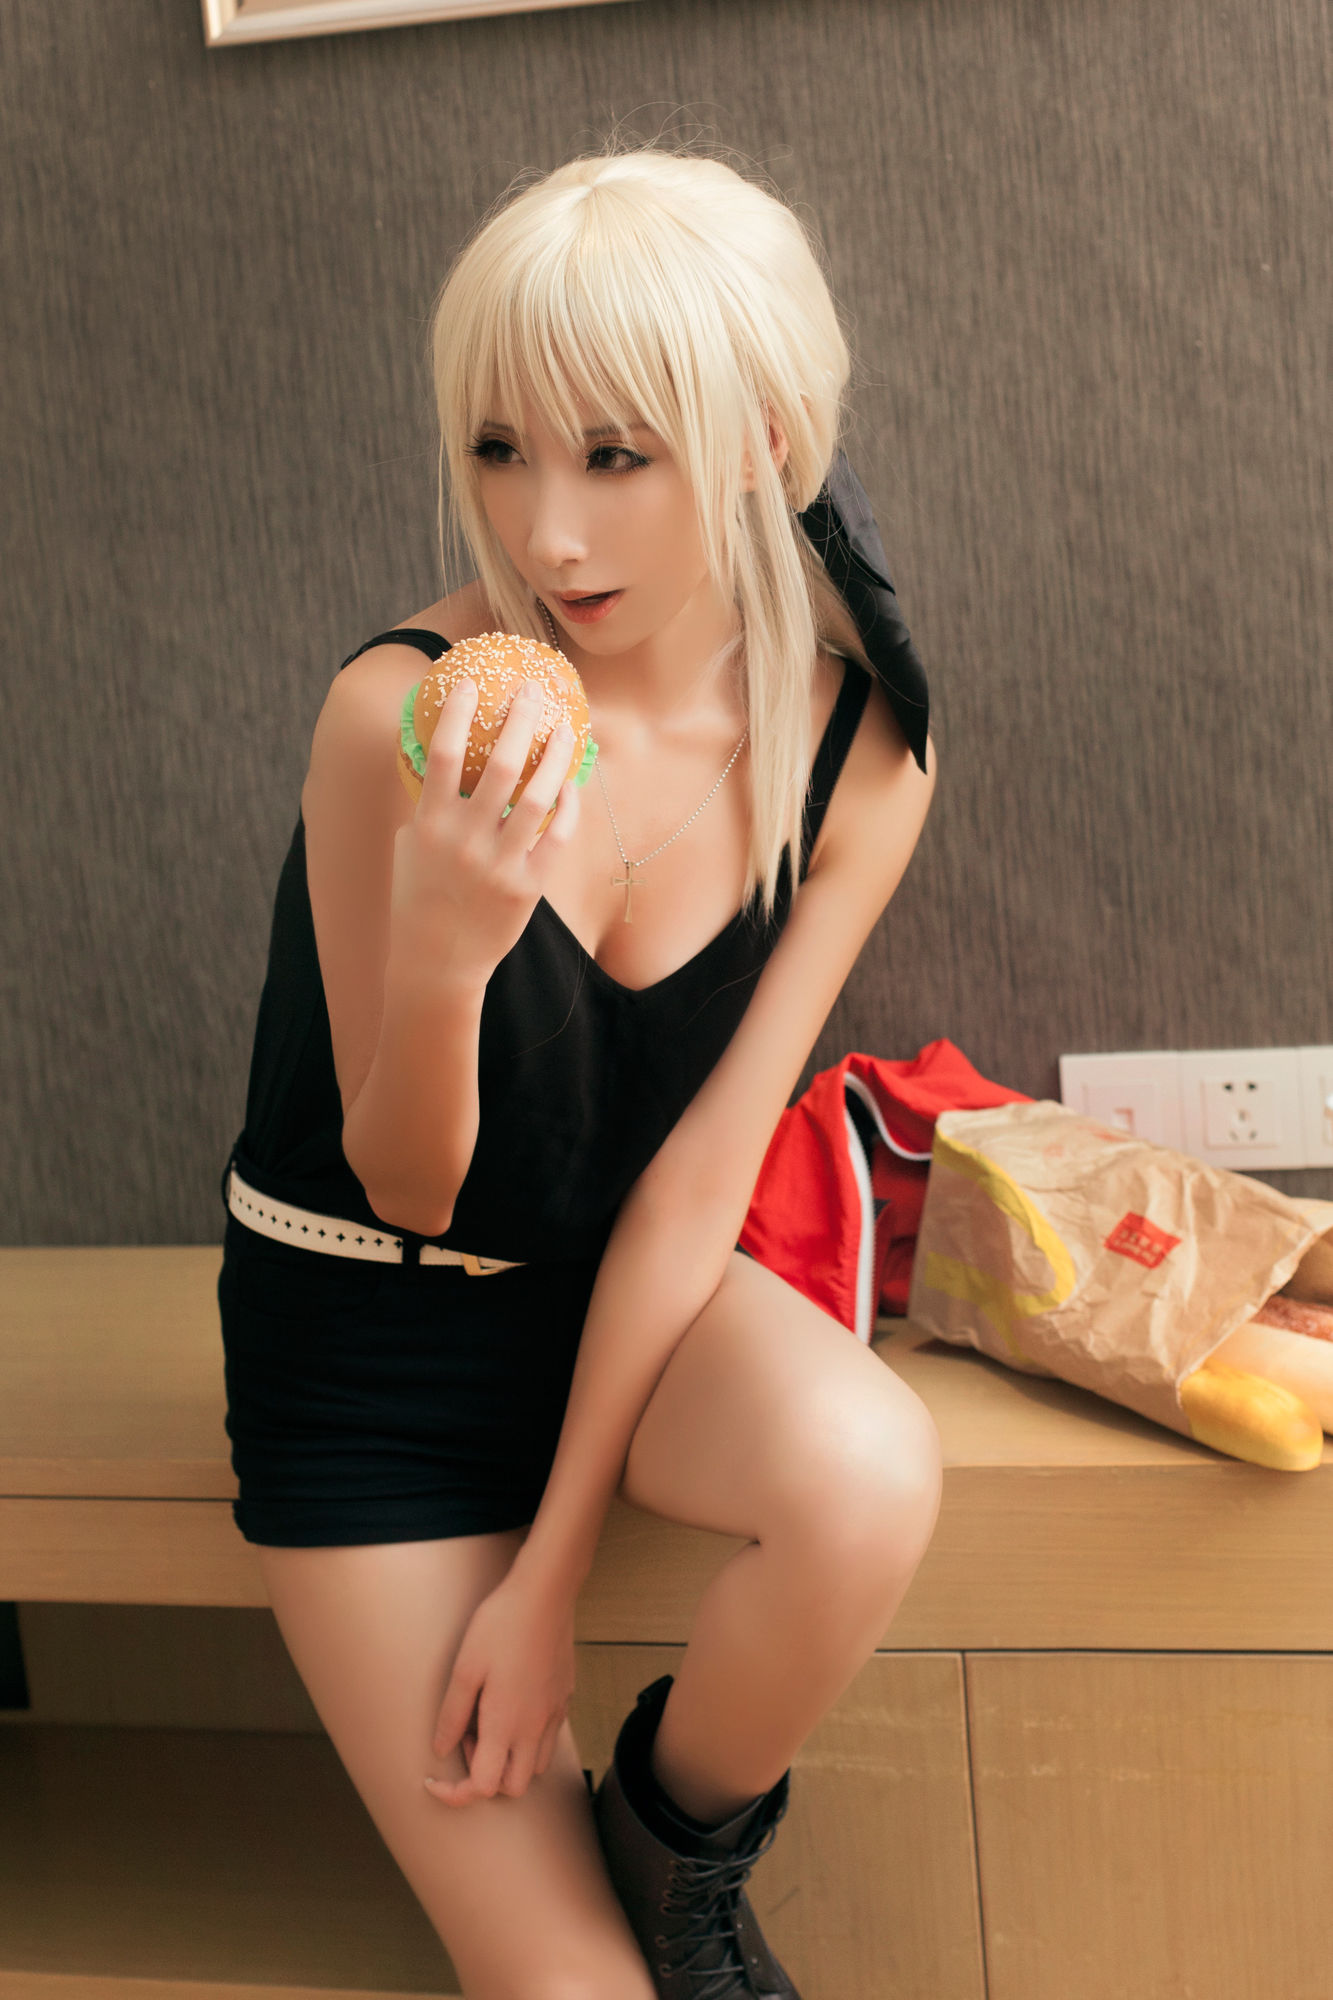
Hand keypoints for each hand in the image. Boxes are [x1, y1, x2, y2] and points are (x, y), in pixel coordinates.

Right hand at [391, 676, 580, 983]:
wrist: (436, 963)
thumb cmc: (418, 899)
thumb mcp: (411, 846)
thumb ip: (427, 804)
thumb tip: (440, 757)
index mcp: (430, 824)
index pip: (444, 754)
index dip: (458, 714)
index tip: (469, 683)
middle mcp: (465, 840)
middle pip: (501, 764)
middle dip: (519, 721)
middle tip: (532, 693)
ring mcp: (499, 863)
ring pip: (538, 796)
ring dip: (554, 756)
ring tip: (563, 729)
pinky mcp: (527, 886)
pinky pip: (556, 836)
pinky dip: (566, 806)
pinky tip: (571, 784)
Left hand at [423, 1570, 575, 1806]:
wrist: (545, 1593)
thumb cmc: (501, 1625)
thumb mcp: (464, 1668)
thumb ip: (452, 1715)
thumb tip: (441, 1750)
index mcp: (505, 1725)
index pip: (483, 1788)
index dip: (455, 1794)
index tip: (435, 1779)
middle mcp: (534, 1728)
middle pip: (513, 1787)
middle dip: (486, 1779)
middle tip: (467, 1740)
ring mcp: (554, 1714)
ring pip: (535, 1766)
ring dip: (509, 1760)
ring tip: (488, 1722)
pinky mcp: (564, 1698)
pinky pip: (548, 1738)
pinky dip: (527, 1739)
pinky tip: (511, 1704)